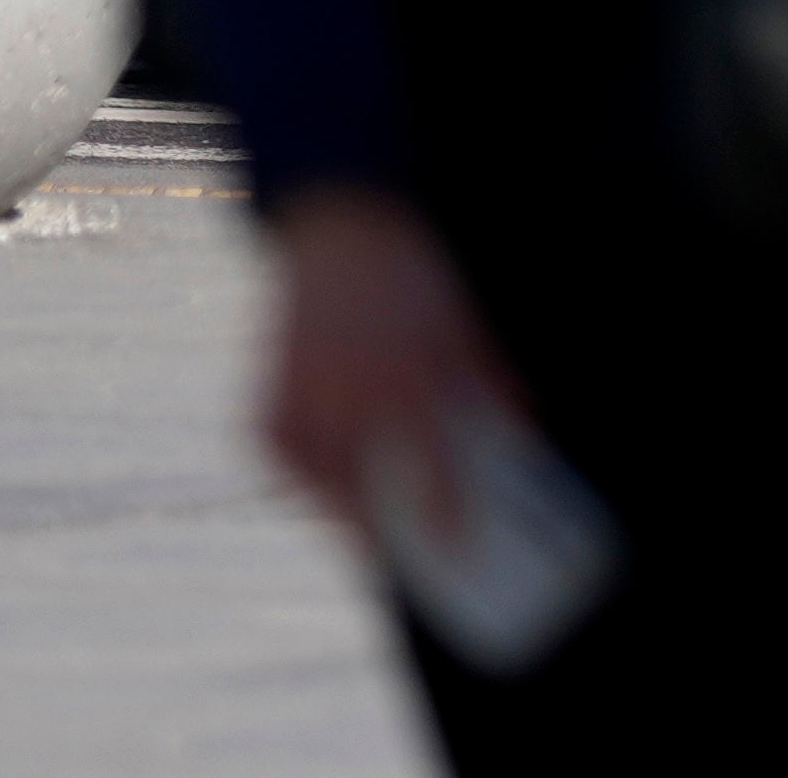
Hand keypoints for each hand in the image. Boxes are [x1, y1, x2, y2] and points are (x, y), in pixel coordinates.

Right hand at [259, 184, 518, 546]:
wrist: (346, 234)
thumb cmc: (413, 283)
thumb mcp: (462, 331)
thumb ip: (490, 386)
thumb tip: (521, 434)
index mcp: (409, 383)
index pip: (434, 472)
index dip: (448, 517)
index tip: (462, 548)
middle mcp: (352, 402)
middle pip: (372, 497)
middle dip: (394, 531)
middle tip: (413, 552)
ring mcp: (303, 407)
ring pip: (326, 490)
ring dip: (352, 510)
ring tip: (377, 527)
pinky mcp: (265, 411)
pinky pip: (291, 466)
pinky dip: (313, 479)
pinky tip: (335, 487)